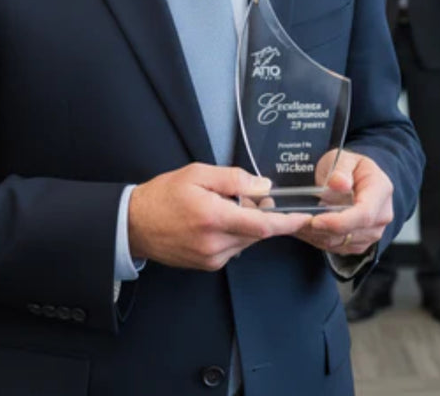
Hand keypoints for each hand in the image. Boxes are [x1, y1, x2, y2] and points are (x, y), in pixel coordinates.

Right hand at [128, 163, 309, 270]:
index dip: (286, 222)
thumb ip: (234, 179)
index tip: (304, 217)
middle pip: (257, 233)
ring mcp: (212, 258)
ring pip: (246, 241)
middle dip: (261, 215)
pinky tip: (215, 221)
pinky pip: (234, 248)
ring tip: (224, 206)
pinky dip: (234, 234)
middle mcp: (215, 243)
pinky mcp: (208, 265)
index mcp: (213, 217)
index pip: (261, 225)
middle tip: (249, 195)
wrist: (135, 224)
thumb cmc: (165, 194)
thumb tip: (264, 187)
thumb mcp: (198, 174)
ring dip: (246, 225)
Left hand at [296, 149, 393, 256]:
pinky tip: (304, 229)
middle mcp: (382, 215)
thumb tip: (339, 184)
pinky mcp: (360, 242)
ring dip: (317, 236)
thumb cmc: (349, 166)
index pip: (364, 214)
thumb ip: (340, 169)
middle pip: (352, 232)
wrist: (356, 177)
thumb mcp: (343, 158)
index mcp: (380, 191)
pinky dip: (319, 240)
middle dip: (321, 229)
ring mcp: (373, 232)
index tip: (315, 220)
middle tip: (295, 222)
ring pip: (342, 243)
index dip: (339, 221)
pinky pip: (338, 247)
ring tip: (295, 224)